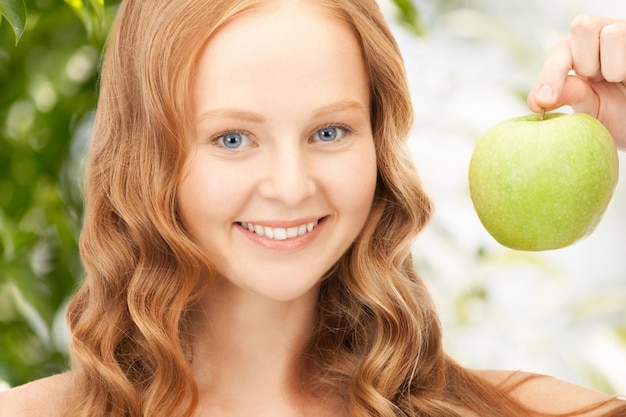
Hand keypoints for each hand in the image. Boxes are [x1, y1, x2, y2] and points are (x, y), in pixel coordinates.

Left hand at [528, 15, 625, 148]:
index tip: (544, 101)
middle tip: (596, 79)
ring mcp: (621, 34)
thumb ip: (568, 97)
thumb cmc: (613, 109)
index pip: (559, 52)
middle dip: (586, 61)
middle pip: (581, 26)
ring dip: (611, 67)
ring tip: (616, 78)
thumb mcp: (589, 107)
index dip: (550, 75)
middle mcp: (598, 35)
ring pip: (611, 34)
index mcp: (576, 51)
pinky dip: (624, 67)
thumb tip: (537, 100)